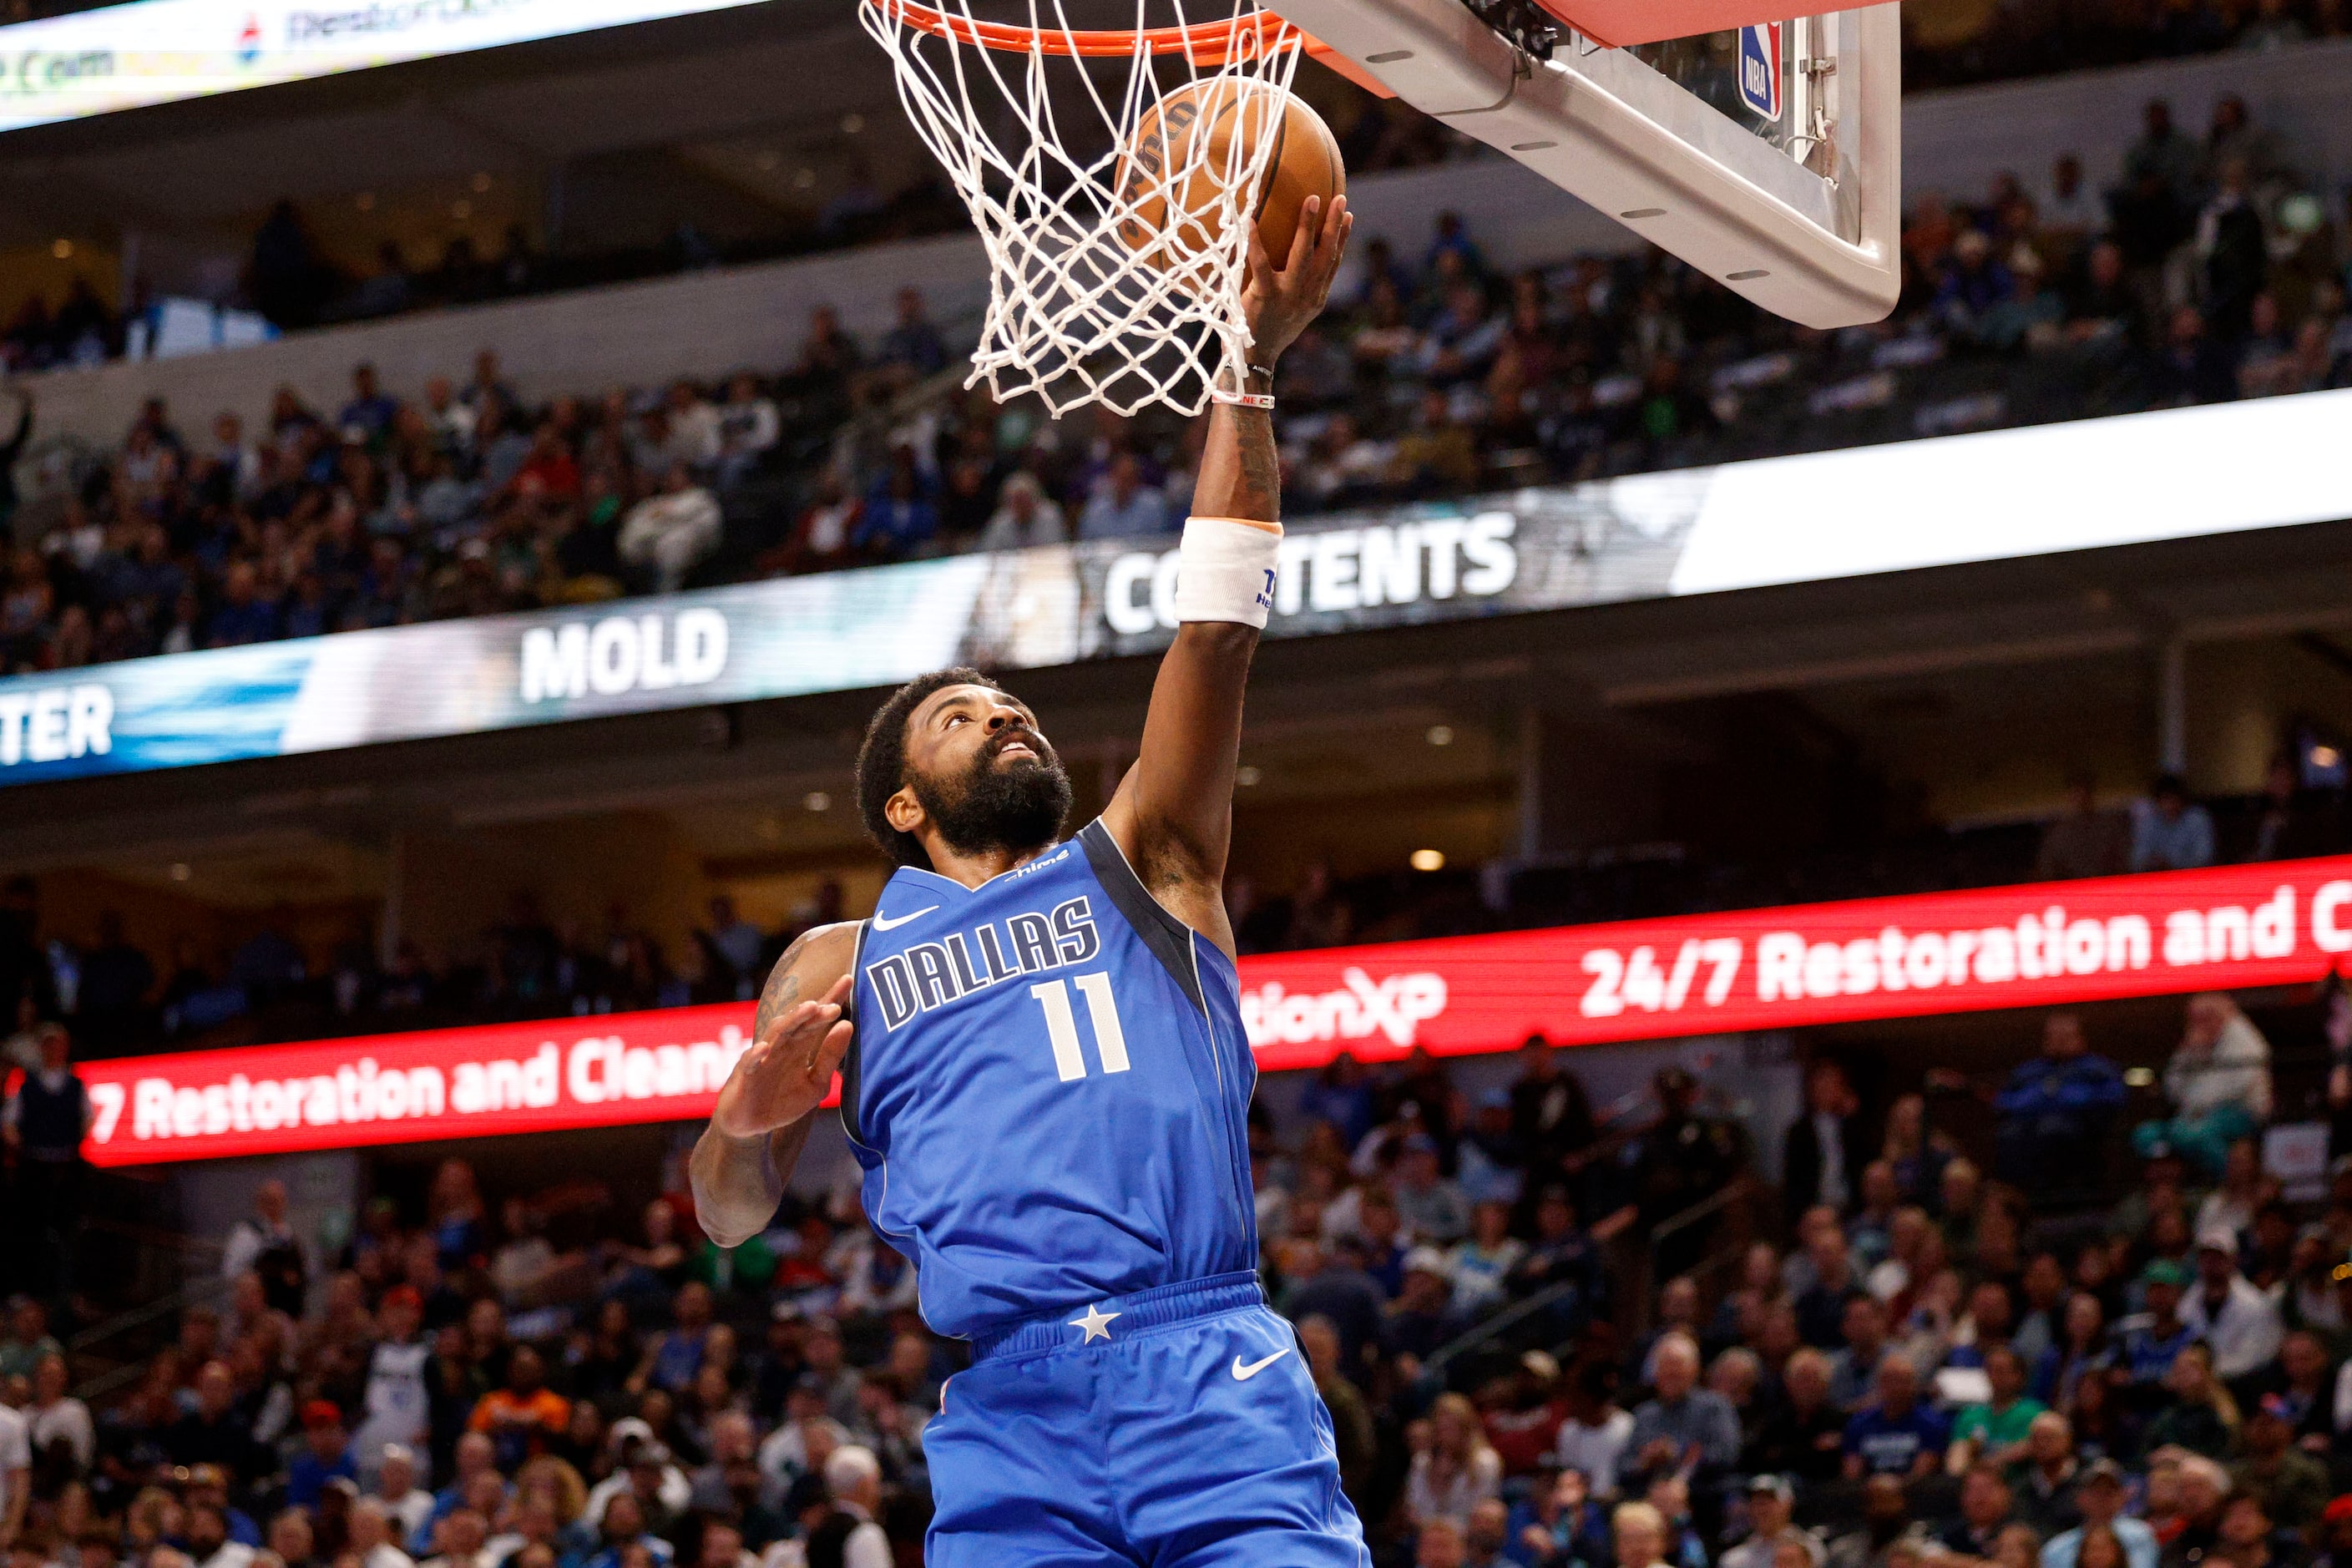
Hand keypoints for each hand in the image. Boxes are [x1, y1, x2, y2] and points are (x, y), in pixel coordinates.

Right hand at [712, 975, 853, 1138]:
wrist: (750, 1125)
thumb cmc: (783, 1101)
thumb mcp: (815, 1083)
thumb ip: (830, 1057)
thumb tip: (848, 1025)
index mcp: (800, 1046)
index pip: (817, 1018)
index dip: (832, 998)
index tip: (849, 979)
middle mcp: (781, 1046)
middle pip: (799, 1022)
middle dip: (815, 1011)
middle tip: (834, 1005)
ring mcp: (762, 1058)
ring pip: (776, 1033)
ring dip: (791, 1020)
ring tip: (809, 1008)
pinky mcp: (744, 1075)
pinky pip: (749, 1062)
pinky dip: (755, 1055)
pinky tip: (765, 1047)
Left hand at [1241, 194, 1351, 366]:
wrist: (1255, 360)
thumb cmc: (1270, 332)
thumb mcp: (1294, 312)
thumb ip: (1299, 289)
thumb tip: (1295, 261)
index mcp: (1316, 298)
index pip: (1333, 263)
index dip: (1342, 238)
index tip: (1348, 214)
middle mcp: (1307, 295)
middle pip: (1326, 255)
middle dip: (1334, 225)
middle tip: (1339, 198)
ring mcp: (1288, 295)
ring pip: (1303, 255)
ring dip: (1308, 226)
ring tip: (1311, 200)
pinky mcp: (1265, 297)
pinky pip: (1261, 264)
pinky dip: (1256, 242)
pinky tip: (1250, 221)